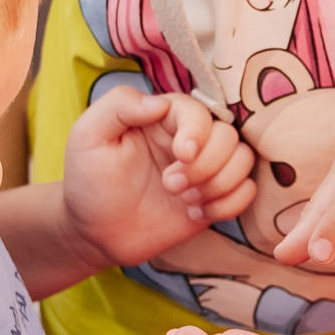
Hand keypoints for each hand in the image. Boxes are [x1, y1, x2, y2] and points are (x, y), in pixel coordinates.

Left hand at [63, 89, 255, 271]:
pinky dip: (228, 204)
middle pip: (229, 135)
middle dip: (206, 165)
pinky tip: (196, 213)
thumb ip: (118, 107)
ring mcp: (205, 169)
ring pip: (244, 161)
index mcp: (162, 117)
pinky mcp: (213, 197)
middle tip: (170, 186)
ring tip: (185, 201)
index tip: (181, 155)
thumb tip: (160, 102)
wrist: (94, 231)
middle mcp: (189, 139)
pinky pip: (246, 192)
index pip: (199, 111)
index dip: (198, 132)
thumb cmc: (88, 181)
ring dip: (220, 184)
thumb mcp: (88, 136)